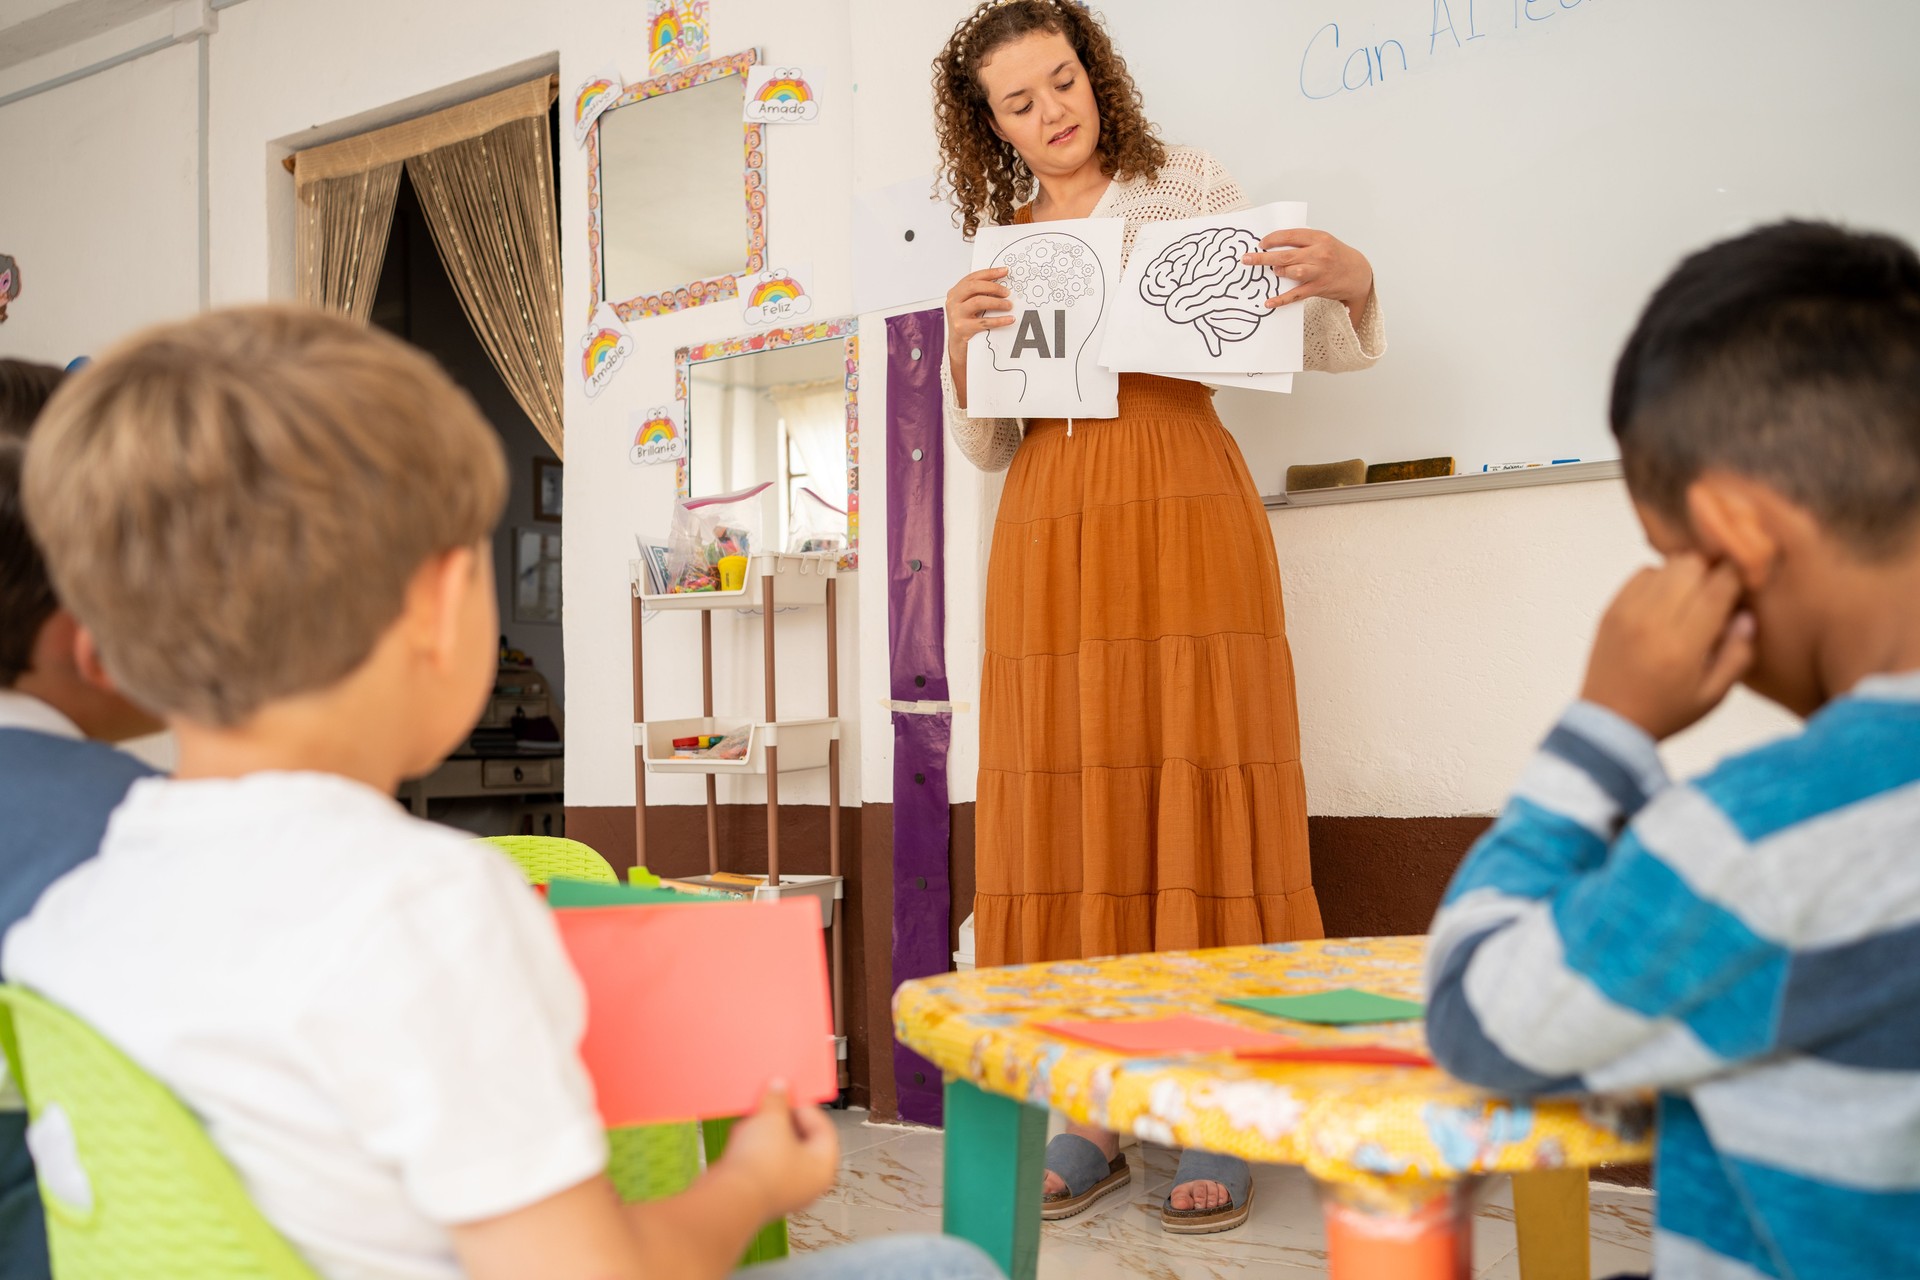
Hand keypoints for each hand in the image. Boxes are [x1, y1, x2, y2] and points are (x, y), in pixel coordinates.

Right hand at [713, 1084, 840, 1220]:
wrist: (729, 1198)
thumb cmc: (760, 1165)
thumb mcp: (772, 1118)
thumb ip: (778, 1099)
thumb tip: (779, 1088)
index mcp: (823, 1167)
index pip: (823, 1128)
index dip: (805, 1107)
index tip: (789, 1093)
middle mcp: (807, 1184)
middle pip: (800, 1140)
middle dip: (782, 1118)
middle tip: (770, 1101)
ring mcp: (783, 1191)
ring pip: (778, 1151)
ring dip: (765, 1131)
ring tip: (752, 1116)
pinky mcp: (759, 1194)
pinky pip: (761, 1164)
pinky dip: (752, 1148)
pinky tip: (740, 1135)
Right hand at [945, 267, 1013, 357]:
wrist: (957, 345)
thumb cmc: (965, 322)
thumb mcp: (968, 305)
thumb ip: (978, 294)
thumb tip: (1001, 286)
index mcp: (955, 292)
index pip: (973, 277)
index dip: (990, 273)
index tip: (1004, 271)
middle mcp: (953, 301)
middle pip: (974, 287)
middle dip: (993, 287)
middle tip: (1007, 292)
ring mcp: (956, 314)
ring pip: (978, 301)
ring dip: (997, 302)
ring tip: (1008, 305)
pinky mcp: (962, 328)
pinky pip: (984, 322)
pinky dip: (999, 320)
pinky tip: (1009, 319)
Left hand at [1243, 229, 1373, 311]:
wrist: (1358, 273)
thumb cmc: (1336, 255)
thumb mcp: (1323, 241)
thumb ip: (1302, 241)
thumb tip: (1275, 244)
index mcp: (1319, 238)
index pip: (1291, 235)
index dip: (1273, 239)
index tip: (1261, 243)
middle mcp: (1319, 254)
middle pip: (1287, 254)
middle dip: (1264, 257)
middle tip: (1246, 259)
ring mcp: (1319, 271)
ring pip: (1293, 272)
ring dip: (1279, 272)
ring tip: (1273, 272)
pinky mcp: (1318, 288)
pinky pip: (1296, 294)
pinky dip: (1282, 299)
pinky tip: (1269, 303)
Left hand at [1580, 555, 1756, 740]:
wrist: (1611, 722)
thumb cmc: (1667, 710)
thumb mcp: (1714, 694)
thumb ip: (1738, 653)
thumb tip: (1746, 614)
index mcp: (1682, 645)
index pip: (1718, 588)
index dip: (1738, 575)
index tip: (1747, 578)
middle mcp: (1652, 622)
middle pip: (1692, 565)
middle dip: (1712, 572)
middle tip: (1717, 593)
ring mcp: (1627, 612)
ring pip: (1667, 565)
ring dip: (1686, 575)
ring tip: (1691, 601)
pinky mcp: (1611, 609)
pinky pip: (1642, 573)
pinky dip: (1659, 579)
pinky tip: (1665, 603)